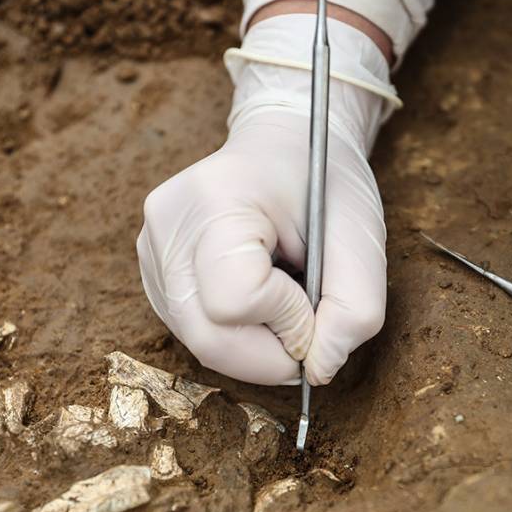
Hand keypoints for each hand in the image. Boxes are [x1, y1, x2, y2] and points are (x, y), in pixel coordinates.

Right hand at [137, 19, 387, 386]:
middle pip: (209, 340)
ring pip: (202, 345)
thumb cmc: (324, 182)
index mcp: (213, 200)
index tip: (314, 293)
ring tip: (284, 295)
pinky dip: (239, 334)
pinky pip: (196, 334)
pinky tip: (259, 296)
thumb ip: (357, 309)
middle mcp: (166, 227)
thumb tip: (319, 369)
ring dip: (258, 344)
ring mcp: (150, 252)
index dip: (288, 319)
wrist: (285, 142)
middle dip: (273, 353)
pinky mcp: (153, 274)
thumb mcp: (361, 236)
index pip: (237, 302)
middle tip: (308, 323)